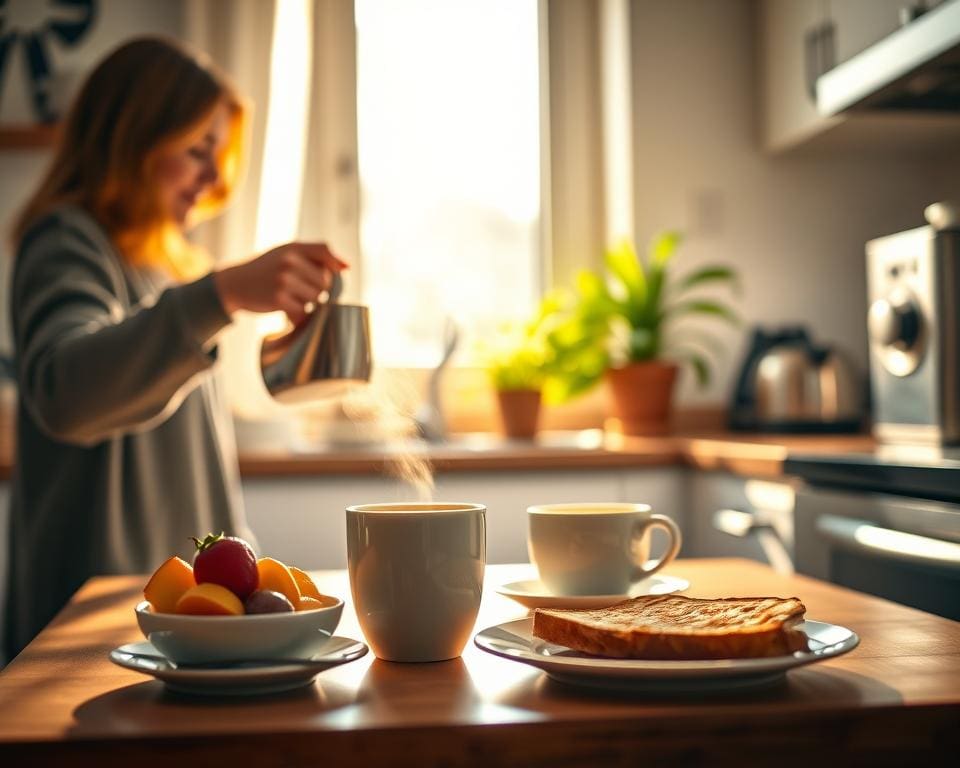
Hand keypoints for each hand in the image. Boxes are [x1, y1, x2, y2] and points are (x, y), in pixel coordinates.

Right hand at [213, 242, 347, 323]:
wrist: (234, 284)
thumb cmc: (266, 270)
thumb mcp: (285, 253)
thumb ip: (315, 256)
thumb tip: (346, 267)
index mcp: (293, 247)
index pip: (324, 250)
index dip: (334, 264)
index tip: (337, 274)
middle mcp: (289, 261)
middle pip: (325, 282)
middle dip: (317, 290)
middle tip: (300, 290)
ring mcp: (284, 280)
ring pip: (316, 299)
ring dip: (307, 303)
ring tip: (290, 298)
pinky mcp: (279, 299)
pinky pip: (302, 312)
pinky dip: (297, 315)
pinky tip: (284, 308)